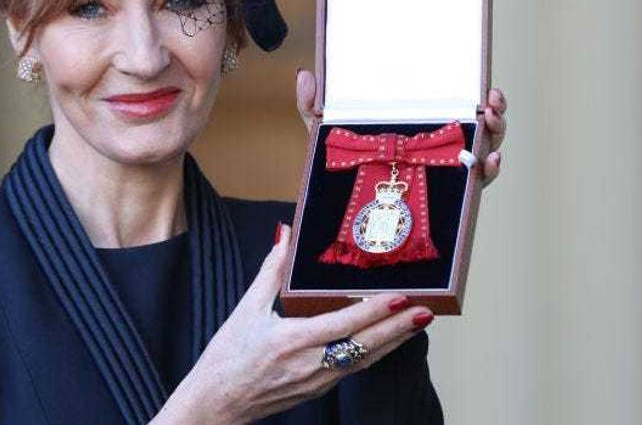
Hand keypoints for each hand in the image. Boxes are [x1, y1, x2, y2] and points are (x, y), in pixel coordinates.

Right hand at [154, 225, 433, 424]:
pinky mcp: (318, 389)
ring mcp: (318, 381)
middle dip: (399, 329)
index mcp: (292, 341)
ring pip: (366, 360)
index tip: (399, 298)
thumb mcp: (246, 310)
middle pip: (366, 345)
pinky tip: (388, 341)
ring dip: (393, 341)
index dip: (375, 311)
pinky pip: (354, 369)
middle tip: (425, 310)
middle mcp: (311, 364)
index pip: (344, 324)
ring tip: (417, 322)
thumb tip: (284, 236)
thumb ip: (271, 272)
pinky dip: (375, 353)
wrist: (216, 405)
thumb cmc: (226, 359)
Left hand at [294, 70, 507, 189]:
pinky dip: (489, 172)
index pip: (454, 105)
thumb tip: (305, 75)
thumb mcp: (326, 134)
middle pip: (478, 127)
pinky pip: (474, 186)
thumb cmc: (341, 166)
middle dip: (495, 113)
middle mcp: (437, 148)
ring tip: (493, 125)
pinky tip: (489, 162)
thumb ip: (313, 106)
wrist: (340, 211)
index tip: (487, 87)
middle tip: (493, 104)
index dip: (478, 96)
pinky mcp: (445, 199)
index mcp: (418, 126)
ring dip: (496, 137)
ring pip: (483, 152)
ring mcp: (444, 173)